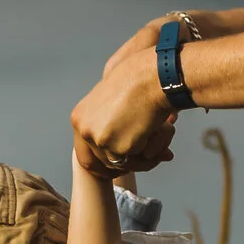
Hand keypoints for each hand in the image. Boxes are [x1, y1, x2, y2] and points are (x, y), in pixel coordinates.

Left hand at [72, 40, 175, 175]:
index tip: (122, 167)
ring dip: (144, 158)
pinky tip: (164, 142)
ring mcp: (101, 140)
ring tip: (162, 146)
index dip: (103, 165)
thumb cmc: (139, 79)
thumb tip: (116, 146)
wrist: (154, 76)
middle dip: (129, 162)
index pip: (85, 155)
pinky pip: (138, 161)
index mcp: (79, 118)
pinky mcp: (120, 147)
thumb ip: (106, 120)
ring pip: (122, 163)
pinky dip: (152, 154)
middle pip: (103, 161)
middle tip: (151, 157)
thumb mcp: (110, 98)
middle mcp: (85, 131)